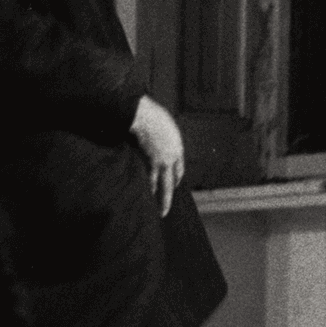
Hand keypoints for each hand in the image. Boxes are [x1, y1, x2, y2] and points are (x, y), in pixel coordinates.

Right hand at [130, 95, 184, 215]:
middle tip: (168, 207)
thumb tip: (154, 140)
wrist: (146, 116)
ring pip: (164, 185)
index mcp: (177, 147)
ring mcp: (164, 161)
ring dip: (163, 199)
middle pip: (173, 180)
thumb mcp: (163, 126)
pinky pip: (152, 179)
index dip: (176, 178)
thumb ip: (161, 137)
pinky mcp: (153, 162)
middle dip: (170, 195)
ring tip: (162, 211)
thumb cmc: (152, 115)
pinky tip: (150, 197)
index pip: (179, 168)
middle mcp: (173, 156)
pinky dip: (151, 188)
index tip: (174, 184)